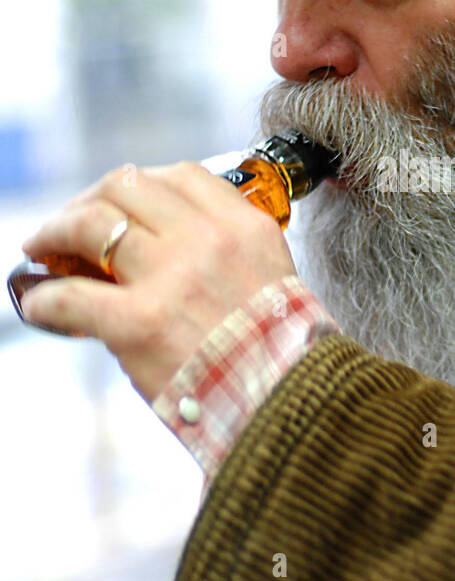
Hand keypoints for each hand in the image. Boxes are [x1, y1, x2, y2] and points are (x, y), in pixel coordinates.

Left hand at [19, 161, 297, 402]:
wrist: (289, 405)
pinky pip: (70, 296)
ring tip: (41, 247)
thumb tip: (170, 253)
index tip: (122, 203)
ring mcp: (170, 277)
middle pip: (128, 185)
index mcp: (243, 227)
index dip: (140, 184)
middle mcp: (207, 240)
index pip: (181, 175)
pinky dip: (45, 299)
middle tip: (71, 223)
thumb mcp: (274, 279)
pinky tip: (39, 306)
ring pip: (91, 223)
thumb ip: (231, 255)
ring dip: (55, 231)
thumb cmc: (280, 355)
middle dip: (90, 199)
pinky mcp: (138, 322)